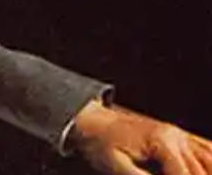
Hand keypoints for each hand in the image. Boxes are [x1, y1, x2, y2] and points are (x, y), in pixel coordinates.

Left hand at [71, 100, 211, 174]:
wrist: (92, 124)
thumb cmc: (100, 144)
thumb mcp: (116, 167)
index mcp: (161, 140)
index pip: (185, 174)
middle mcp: (175, 135)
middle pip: (200, 170)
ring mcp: (179, 136)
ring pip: (209, 160)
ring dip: (207, 172)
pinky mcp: (179, 139)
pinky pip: (206, 150)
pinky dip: (211, 163)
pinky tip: (209, 170)